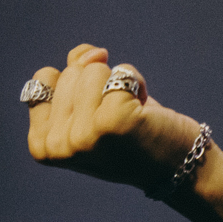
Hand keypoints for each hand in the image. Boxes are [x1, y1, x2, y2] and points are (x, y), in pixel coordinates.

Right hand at [25, 44, 203, 192]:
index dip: (78, 87)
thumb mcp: (91, 107)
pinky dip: (138, 84)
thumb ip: (75, 74)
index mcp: (42, 145)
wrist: (180, 169)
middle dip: (100, 88)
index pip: (45, 78)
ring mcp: (84, 135)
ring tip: (133, 116)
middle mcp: (59, 145)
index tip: (96, 118)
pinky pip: (122, 73)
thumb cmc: (134, 138)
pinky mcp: (114, 122)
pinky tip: (146, 110)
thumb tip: (93, 52)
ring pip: (93, 70)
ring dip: (120, 85)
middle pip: (70, 73)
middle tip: (120, 121)